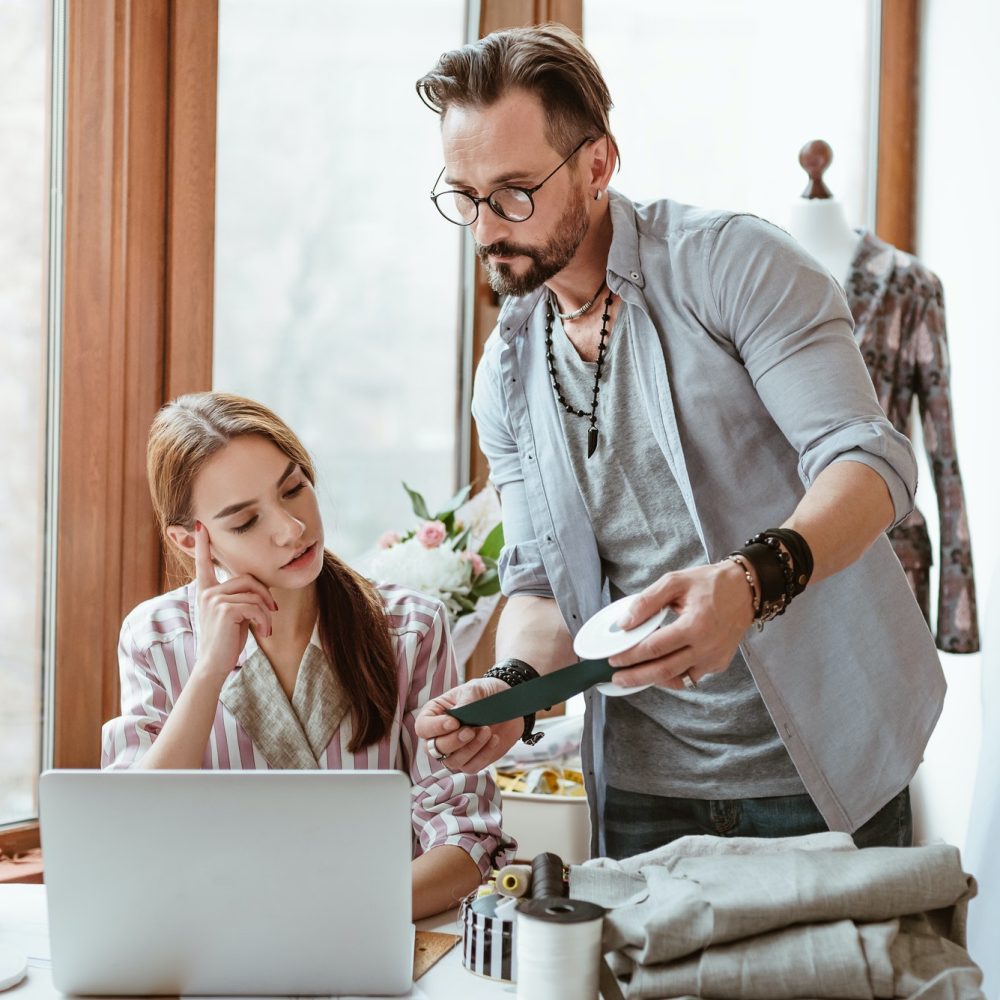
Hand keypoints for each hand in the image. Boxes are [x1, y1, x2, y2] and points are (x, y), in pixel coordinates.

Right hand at [193, 522, 277, 682]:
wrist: (214, 664)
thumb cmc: (227, 640)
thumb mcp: (233, 613)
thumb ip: (239, 596)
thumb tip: (260, 586)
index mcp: (206, 590)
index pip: (203, 563)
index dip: (202, 544)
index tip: (200, 525)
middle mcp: (207, 591)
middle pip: (248, 578)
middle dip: (265, 594)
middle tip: (273, 611)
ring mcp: (214, 599)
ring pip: (254, 594)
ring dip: (267, 612)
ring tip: (266, 627)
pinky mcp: (225, 609)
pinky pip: (255, 606)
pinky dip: (265, 620)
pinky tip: (264, 632)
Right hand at [415, 678, 523, 772]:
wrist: (510, 704)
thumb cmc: (486, 693)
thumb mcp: (475, 690)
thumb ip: (465, 703)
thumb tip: (458, 717)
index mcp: (435, 714)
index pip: (423, 728)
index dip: (435, 728)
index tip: (455, 722)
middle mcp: (441, 735)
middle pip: (434, 749)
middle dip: (454, 741)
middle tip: (471, 730)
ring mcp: (456, 751)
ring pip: (453, 762)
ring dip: (471, 748)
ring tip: (486, 730)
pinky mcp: (472, 760)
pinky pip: (471, 768)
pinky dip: (483, 755)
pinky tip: (494, 739)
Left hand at [609, 561, 754, 689]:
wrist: (746, 590)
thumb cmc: (710, 583)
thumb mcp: (675, 582)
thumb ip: (647, 601)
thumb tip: (624, 623)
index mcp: (695, 625)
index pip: (654, 647)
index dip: (630, 655)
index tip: (613, 658)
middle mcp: (706, 647)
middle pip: (663, 670)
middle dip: (636, 677)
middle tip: (617, 678)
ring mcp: (714, 659)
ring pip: (677, 679)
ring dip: (652, 680)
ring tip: (632, 678)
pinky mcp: (719, 663)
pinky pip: (691, 676)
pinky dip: (672, 677)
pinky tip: (657, 670)